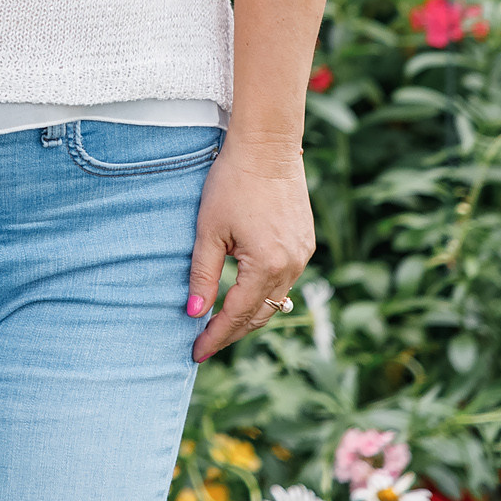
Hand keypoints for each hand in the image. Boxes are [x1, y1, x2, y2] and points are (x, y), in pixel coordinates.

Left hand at [187, 135, 313, 360]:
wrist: (267, 148)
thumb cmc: (232, 184)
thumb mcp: (208, 231)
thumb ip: (202, 274)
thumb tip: (194, 313)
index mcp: (267, 266)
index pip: (237, 315)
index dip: (215, 336)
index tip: (196, 353)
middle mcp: (291, 266)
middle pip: (260, 314)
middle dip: (232, 332)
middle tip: (205, 343)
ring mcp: (302, 255)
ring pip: (275, 299)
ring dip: (249, 313)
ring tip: (222, 323)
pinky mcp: (305, 243)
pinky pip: (284, 279)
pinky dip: (263, 291)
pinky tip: (245, 293)